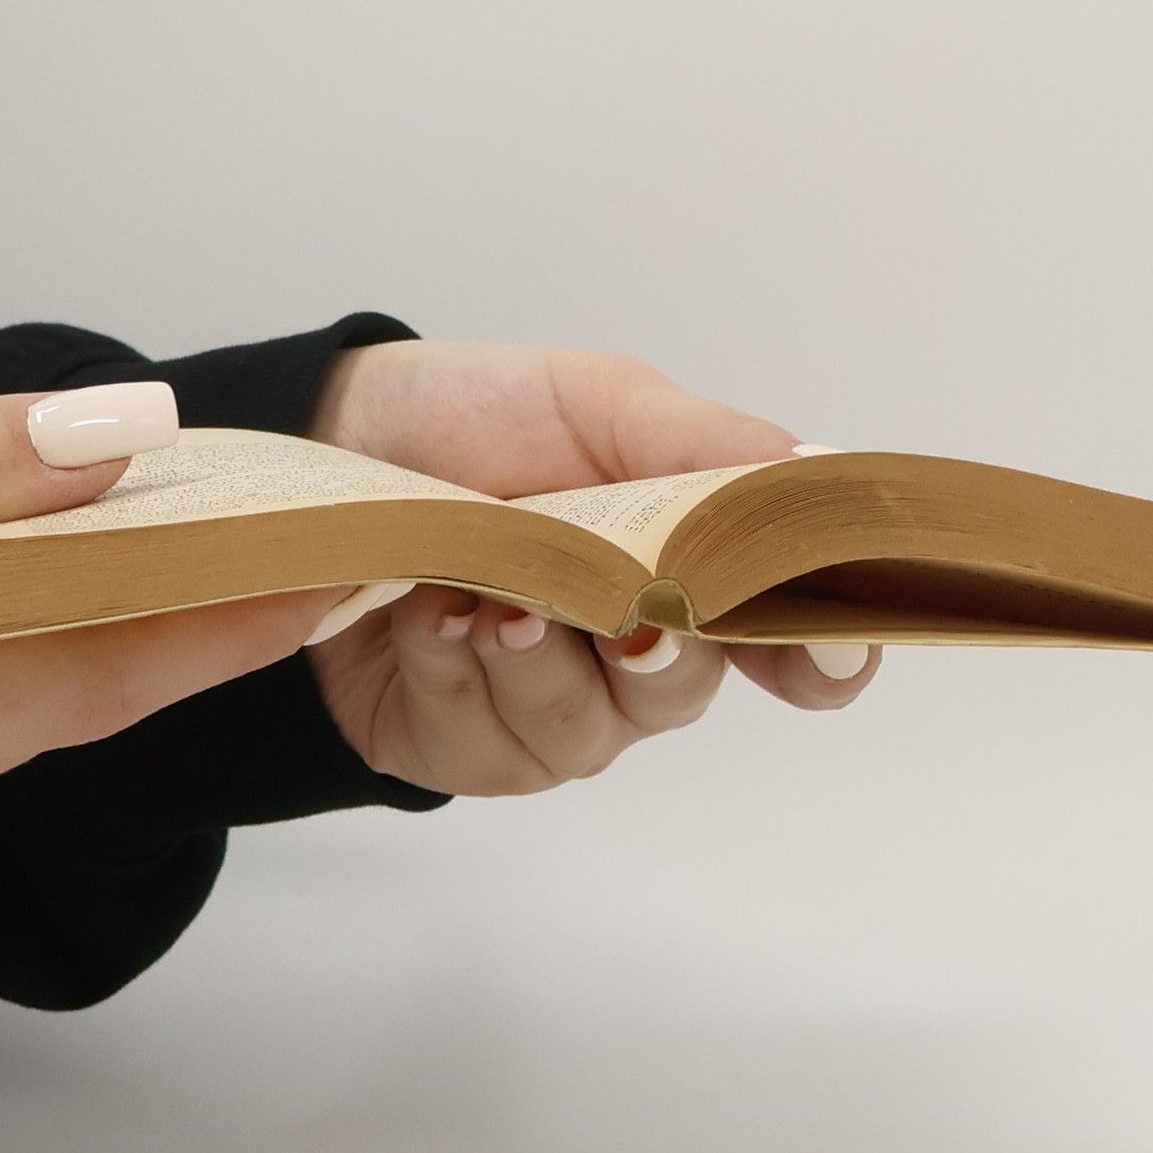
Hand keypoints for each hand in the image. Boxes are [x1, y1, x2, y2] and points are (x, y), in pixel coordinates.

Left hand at [303, 340, 879, 794]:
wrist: (327, 453)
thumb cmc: (472, 422)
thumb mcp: (593, 402)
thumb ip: (702, 447)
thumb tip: (812, 474)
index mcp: (689, 565)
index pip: (789, 636)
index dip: (822, 654)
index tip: (825, 652)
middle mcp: (638, 652)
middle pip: (689, 688)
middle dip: (642, 643)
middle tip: (608, 604)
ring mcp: (560, 711)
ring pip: (589, 728)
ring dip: (531, 656)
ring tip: (479, 594)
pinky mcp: (478, 750)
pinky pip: (494, 745)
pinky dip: (457, 675)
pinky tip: (426, 622)